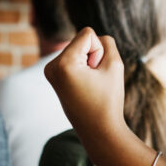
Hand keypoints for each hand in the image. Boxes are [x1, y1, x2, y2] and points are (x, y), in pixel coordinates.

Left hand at [45, 27, 130, 164]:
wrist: (98, 131)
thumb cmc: (108, 99)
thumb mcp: (115, 64)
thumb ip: (106, 42)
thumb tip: (91, 39)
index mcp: (63, 63)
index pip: (87, 34)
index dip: (100, 51)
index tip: (97, 73)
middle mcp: (51, 66)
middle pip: (81, 40)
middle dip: (93, 56)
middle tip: (94, 82)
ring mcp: (50, 72)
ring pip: (78, 48)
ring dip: (89, 62)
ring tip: (89, 85)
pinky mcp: (54, 76)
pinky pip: (74, 58)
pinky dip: (83, 68)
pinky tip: (84, 85)